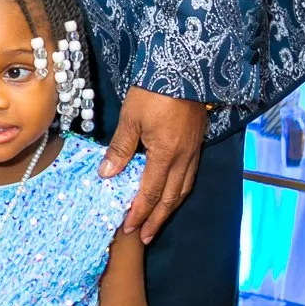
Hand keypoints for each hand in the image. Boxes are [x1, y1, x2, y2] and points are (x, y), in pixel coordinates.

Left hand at [101, 87, 207, 242]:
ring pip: (184, 188)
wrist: (185, 68)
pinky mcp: (198, 142)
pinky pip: (190, 175)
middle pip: (171, 197)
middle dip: (157, 219)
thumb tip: (107, 174)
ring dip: (170, 208)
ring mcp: (194, 151)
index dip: (140, 212)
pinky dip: (180, 190)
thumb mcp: (131, 118)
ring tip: (158, 222)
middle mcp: (184, 158)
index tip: (129, 228)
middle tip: (145, 237)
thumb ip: (120, 148)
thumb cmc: (154, 91)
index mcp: (165, 154)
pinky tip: (172, 193)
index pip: (151, 192)